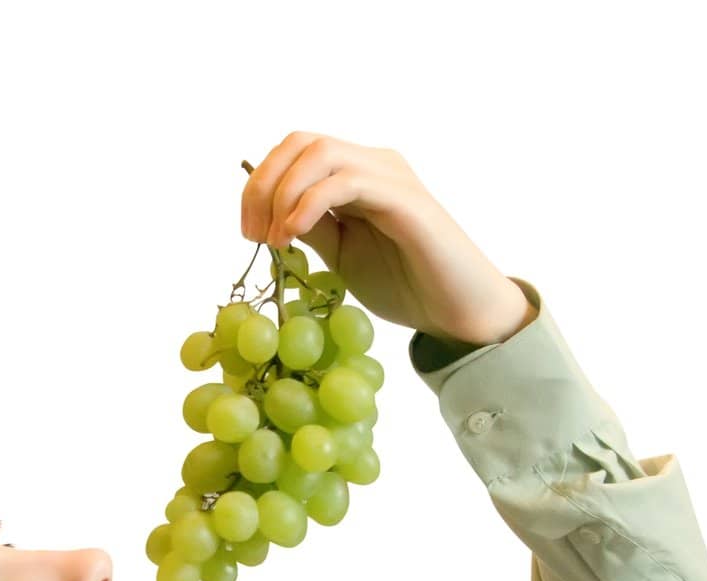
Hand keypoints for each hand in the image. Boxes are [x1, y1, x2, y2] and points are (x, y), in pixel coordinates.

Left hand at [241, 131, 535, 347]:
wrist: (457, 312)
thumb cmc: (405, 285)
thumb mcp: (341, 255)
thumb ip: (312, 228)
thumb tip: (272, 215)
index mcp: (357, 175)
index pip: (295, 152)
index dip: (260, 184)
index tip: (249, 232)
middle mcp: (373, 164)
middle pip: (301, 142)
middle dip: (263, 184)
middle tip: (254, 234)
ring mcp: (390, 176)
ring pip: (319, 152)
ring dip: (282, 194)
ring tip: (276, 239)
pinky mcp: (404, 199)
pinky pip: (345, 181)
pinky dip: (309, 204)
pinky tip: (294, 235)